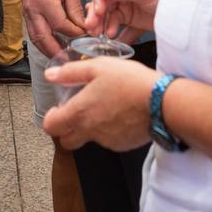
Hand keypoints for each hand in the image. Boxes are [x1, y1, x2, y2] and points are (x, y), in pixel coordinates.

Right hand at [22, 0, 86, 56]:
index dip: (74, 33)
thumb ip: (76, 9)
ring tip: (62, 57)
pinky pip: (33, 34)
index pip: (61, 25)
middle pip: (44, 38)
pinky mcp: (26, 15)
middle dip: (57, 51)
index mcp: (45, 1)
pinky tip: (54, 46)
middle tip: (70, 61)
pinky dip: (43, 43)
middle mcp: (33, 10)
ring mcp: (27, 14)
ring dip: (48, 50)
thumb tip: (84, 27)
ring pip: (36, 40)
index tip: (85, 35)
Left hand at [42, 58, 156, 151]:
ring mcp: (106, 140)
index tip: (58, 108)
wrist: (162, 102)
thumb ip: (71, 72)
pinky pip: (108, 140)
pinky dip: (109, 130)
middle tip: (77, 111)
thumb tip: (51, 74)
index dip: (51, 118)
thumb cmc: (131, 82)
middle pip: (66, 140)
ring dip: (90, 128)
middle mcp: (89, 131)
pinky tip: (120, 114)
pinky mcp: (122, 144)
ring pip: (88, 139)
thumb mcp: (98, 67)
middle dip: (67, 128)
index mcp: (79, 112)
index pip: (50, 127)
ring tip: (105, 106)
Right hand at [85, 0, 171, 43]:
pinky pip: (113, 21)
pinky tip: (110, 34)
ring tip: (96, 32)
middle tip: (91, 23)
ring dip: (99, 21)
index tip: (98, 7)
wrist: (181, 12)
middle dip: (96, 11)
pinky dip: (110, 27)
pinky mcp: (126, 16)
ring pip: (105, 10)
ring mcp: (123, 1)